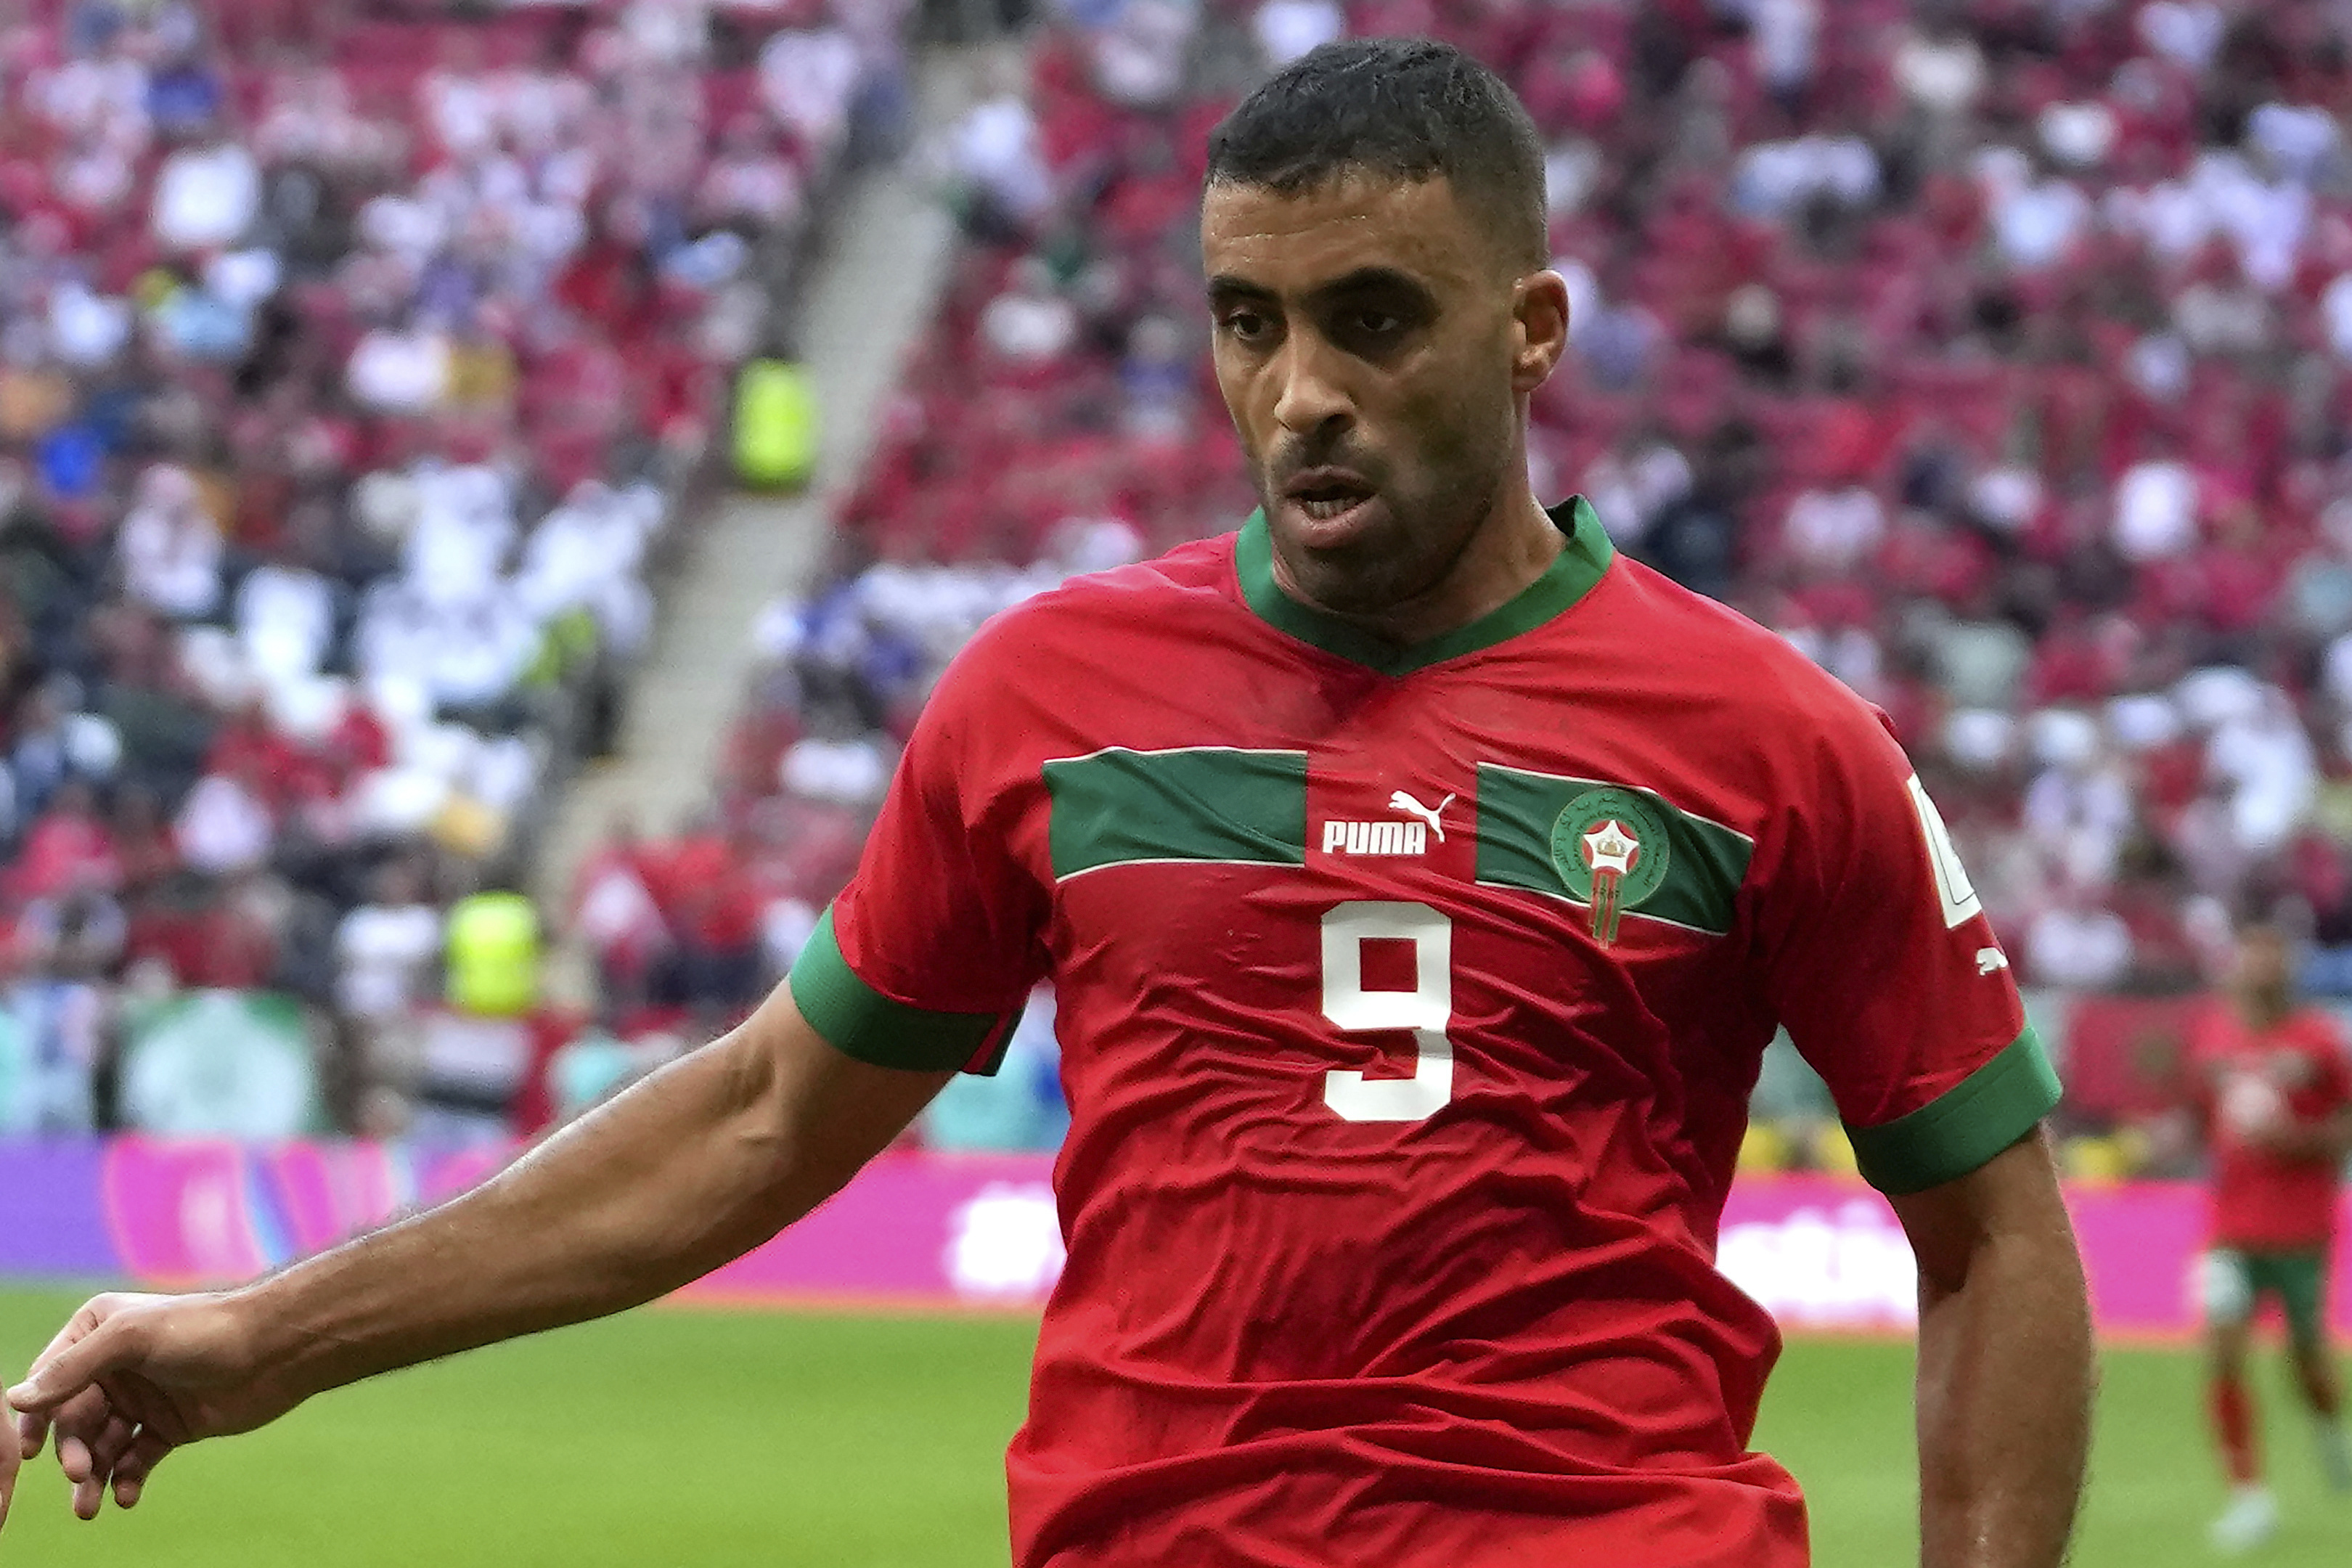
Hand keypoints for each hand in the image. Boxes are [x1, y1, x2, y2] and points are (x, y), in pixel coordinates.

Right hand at [5, 1291, 303, 1525]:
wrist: (275, 1351)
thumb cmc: (203, 1331)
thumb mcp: (131, 1339)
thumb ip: (72, 1369)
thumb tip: (14, 1399)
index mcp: (98, 1332)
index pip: (51, 1380)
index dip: (38, 1416)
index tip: (32, 1451)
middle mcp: (115, 1367)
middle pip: (75, 1419)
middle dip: (73, 1450)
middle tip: (80, 1474)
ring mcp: (143, 1398)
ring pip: (103, 1445)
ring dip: (94, 1476)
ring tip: (92, 1507)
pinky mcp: (169, 1426)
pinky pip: (136, 1459)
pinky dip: (128, 1479)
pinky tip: (128, 1496)